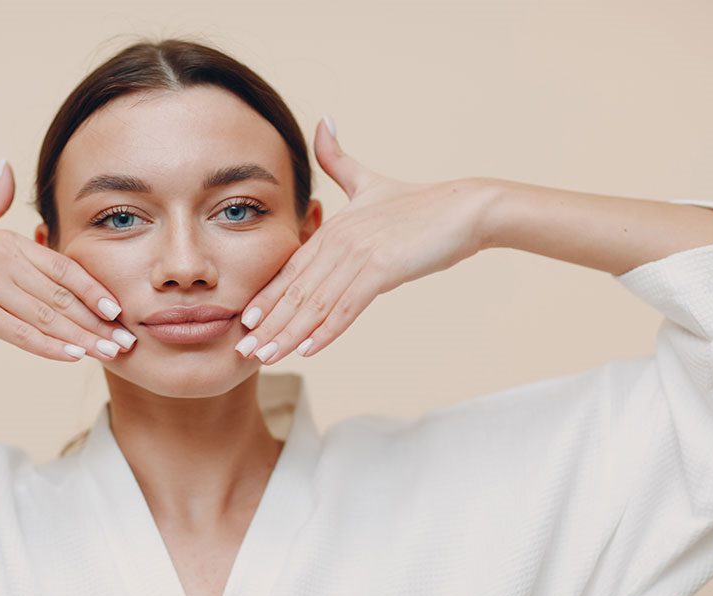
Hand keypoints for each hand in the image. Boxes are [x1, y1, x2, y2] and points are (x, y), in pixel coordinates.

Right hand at [0, 161, 136, 361]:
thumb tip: (5, 164)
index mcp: (6, 240)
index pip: (63, 269)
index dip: (94, 291)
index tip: (118, 312)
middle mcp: (3, 258)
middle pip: (63, 295)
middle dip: (97, 321)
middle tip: (127, 341)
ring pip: (47, 316)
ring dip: (82, 338)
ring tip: (108, 355)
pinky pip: (19, 332)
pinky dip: (48, 346)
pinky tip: (71, 357)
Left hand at [234, 117, 494, 363]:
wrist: (468, 207)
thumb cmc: (422, 203)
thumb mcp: (371, 182)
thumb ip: (341, 160)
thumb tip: (323, 119)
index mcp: (333, 228)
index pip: (290, 270)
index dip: (266, 298)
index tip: (244, 323)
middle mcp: (338, 240)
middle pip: (295, 290)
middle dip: (268, 324)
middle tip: (244, 351)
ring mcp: (358, 254)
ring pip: (315, 303)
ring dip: (289, 334)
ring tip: (267, 358)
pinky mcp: (382, 267)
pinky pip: (347, 305)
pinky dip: (326, 329)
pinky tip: (309, 350)